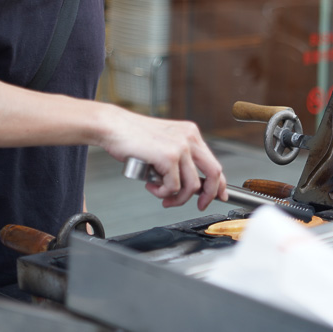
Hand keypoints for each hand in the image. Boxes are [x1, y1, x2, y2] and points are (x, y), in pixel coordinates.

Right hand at [100, 105, 227, 209]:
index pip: (213, 162)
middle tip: (199, 205)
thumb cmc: (132, 136)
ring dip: (177, 198)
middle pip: (213, 173)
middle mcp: (189, 138)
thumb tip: (189, 185)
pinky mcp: (169, 157)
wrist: (113, 127)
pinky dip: (162, 192)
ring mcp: (180, 147)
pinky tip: (151, 186)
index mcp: (190, 133)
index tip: (218, 196)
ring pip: (192, 185)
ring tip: (162, 196)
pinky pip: (173, 186)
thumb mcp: (164, 143)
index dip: (219, 183)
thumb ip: (179, 159)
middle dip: (207, 195)